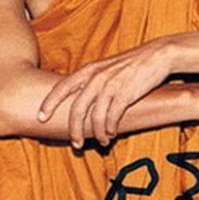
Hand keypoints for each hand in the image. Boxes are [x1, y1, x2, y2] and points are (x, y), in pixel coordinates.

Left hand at [37, 38, 170, 147]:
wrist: (158, 55)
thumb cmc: (132, 64)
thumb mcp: (107, 67)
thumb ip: (93, 80)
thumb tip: (81, 101)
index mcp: (89, 70)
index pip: (62, 87)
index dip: (49, 103)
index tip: (40, 117)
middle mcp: (96, 77)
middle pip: (77, 109)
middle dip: (74, 130)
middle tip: (76, 144)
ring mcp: (111, 85)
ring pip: (95, 117)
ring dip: (96, 134)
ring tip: (102, 141)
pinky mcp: (126, 94)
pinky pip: (112, 118)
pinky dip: (111, 129)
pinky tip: (112, 133)